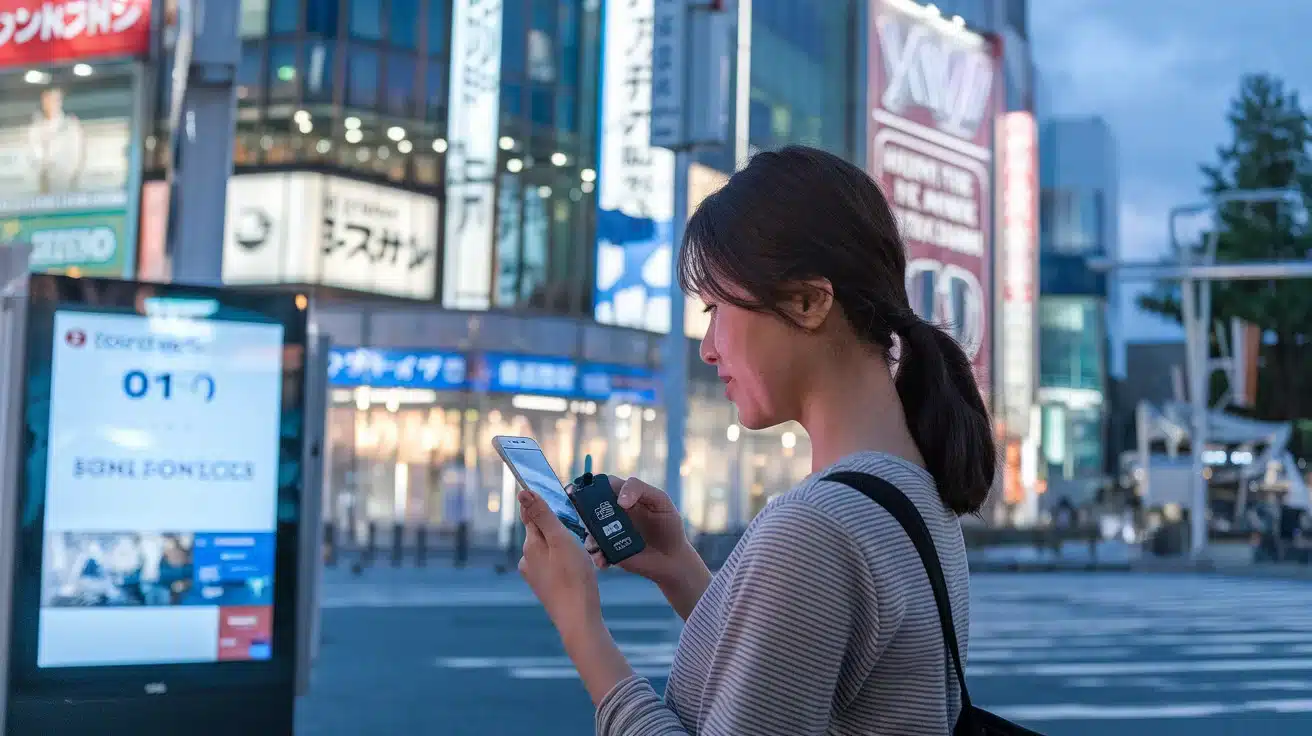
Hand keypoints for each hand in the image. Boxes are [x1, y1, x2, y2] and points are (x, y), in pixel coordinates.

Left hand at [517, 490, 602, 634]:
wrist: (579, 619)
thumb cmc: (574, 578)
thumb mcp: (561, 540)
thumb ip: (543, 515)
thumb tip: (522, 492)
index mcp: (531, 545)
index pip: (530, 513)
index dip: (540, 501)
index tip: (551, 492)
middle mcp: (528, 559)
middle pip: (540, 530)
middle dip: (555, 523)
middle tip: (577, 522)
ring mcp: (535, 574)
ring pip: (547, 547)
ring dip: (561, 542)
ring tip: (581, 546)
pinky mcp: (546, 585)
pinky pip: (552, 562)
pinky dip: (563, 558)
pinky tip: (577, 564)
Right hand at [584, 477, 710, 619]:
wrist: (674, 558)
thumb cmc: (669, 525)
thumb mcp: (660, 501)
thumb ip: (640, 490)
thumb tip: (619, 501)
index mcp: (623, 497)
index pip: (602, 486)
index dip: (589, 485)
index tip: (580, 490)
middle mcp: (613, 514)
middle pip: (588, 508)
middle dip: (580, 511)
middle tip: (581, 517)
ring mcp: (610, 534)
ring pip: (589, 532)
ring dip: (588, 537)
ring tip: (596, 546)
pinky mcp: (610, 552)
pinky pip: (596, 553)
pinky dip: (596, 556)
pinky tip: (603, 560)